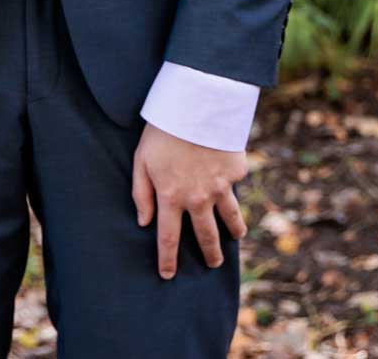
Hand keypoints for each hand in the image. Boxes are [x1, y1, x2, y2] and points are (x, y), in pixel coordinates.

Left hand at [131, 123, 247, 279]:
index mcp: (170, 197)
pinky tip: (233, 182)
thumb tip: (143, 221)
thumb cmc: (163, 130)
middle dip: (210, 253)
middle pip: (205, 236)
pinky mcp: (236, 171)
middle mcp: (197, 198)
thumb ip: (141, 193)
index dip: (168, 260)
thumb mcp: (141, 160)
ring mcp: (220, 187)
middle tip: (213, 264)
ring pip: (230, 218)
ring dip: (234, 231)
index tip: (168, 275)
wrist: (197, 104)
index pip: (168, 238)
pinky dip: (234, 186)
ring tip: (236, 237)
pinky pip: (235, 183)